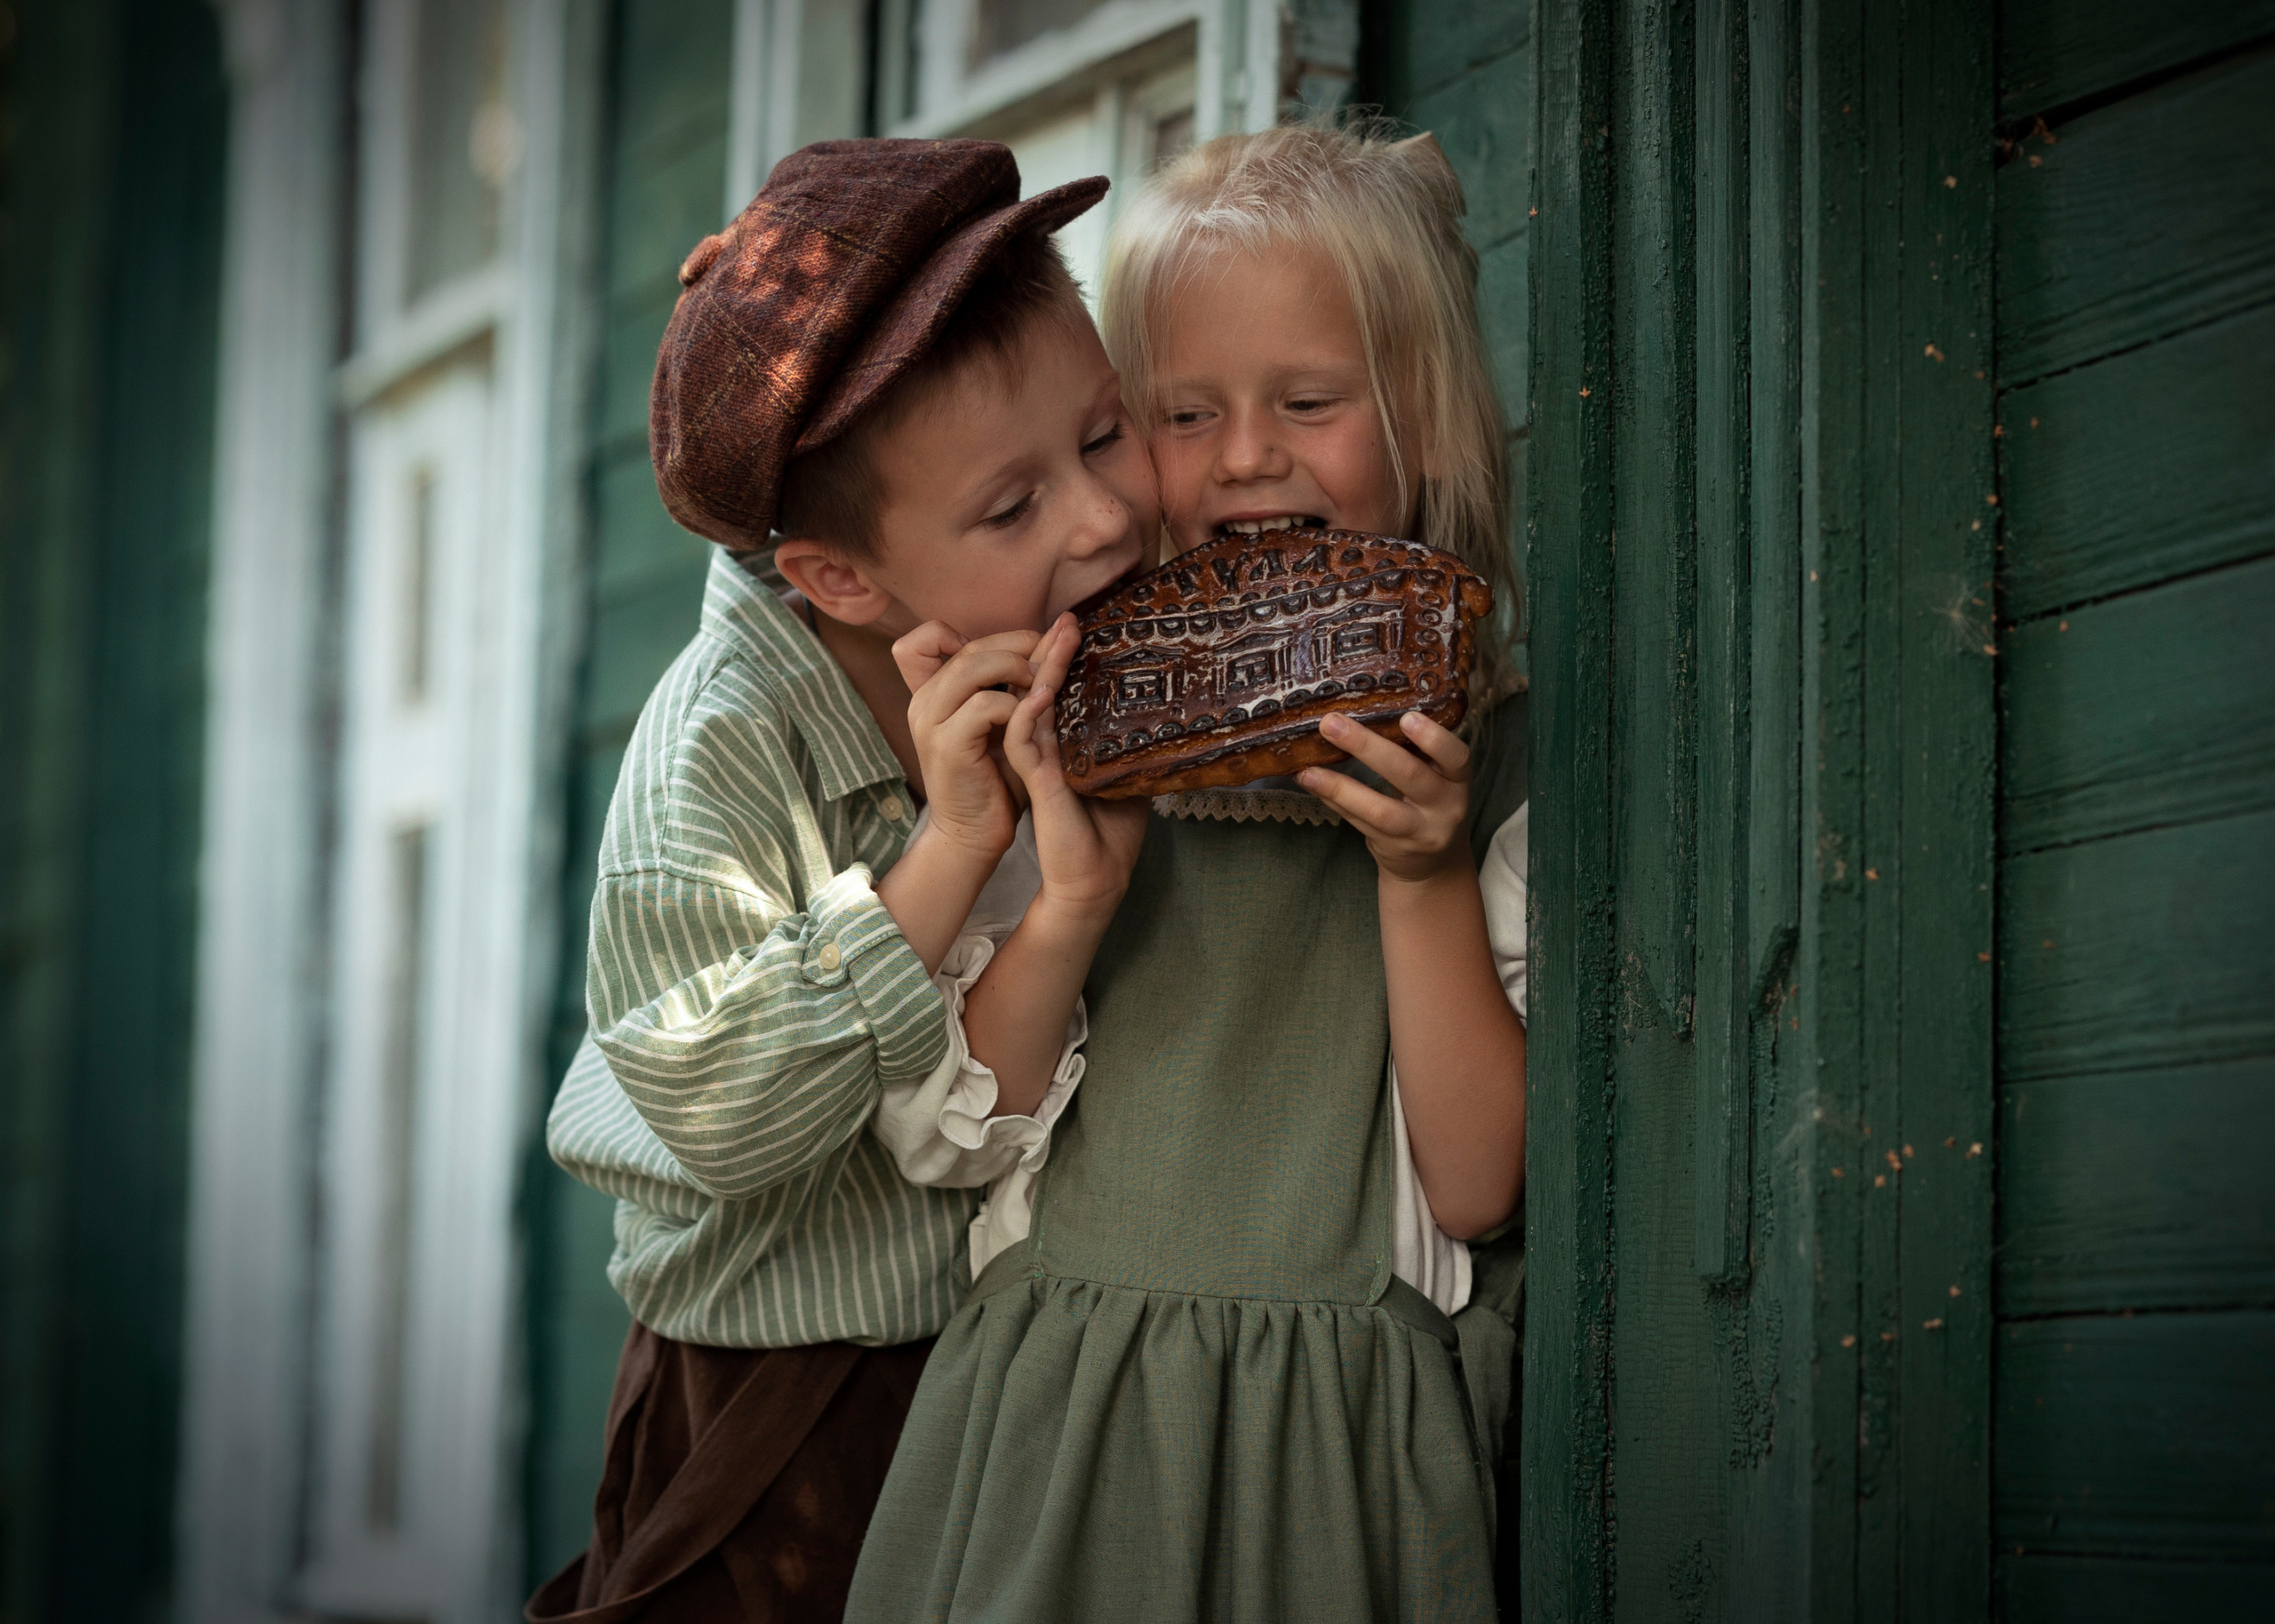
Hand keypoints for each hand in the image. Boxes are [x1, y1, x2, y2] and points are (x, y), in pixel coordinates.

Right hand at [892, 622, 1045, 861]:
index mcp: (930, 694)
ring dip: (1016, 668)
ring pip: (971, 666)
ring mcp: (930, 724)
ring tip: (1041, 685)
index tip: (1003, 651)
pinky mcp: (947, 746)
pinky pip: (985, 705)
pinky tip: (1039, 710)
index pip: (921, 639)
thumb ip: (1021, 679)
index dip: (959, 633)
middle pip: (965, 647)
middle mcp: (923, 703)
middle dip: (1016, 645)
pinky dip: (1018, 705)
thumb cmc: (996, 777)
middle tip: (1048, 658)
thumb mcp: (1008, 718)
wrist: (976, 833)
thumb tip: (1059, 632)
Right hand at [1002, 615, 1148, 916]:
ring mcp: (1037, 764)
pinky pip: (1023, 741)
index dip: (1063, 661)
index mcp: (1063, 747)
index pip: (1057, 693)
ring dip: (1042, 670)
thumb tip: (1168, 723)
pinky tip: (1040, 691)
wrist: (1094, 881)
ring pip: (1029, 705)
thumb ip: (1131, 750)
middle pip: (1040, 689)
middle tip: (1068, 618)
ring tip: (1057, 636)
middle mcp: (1046, 750)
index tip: (1080, 629)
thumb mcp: (1127, 781)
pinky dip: (1028, 714)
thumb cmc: (1109, 834)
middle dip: (1051, 651)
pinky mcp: (1036, 783)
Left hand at [1298, 710, 1472, 885]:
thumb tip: (1365, 708)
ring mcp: (1419, 831)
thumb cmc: (1430, 803)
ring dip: (1339, 786)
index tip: (1406, 717)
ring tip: (1308, 769)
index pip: (1457, 757)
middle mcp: (1445, 807)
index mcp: (1458, 780)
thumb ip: (1415, 751)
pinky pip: (1359, 822)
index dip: (1434, 738)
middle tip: (1332, 724)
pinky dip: (1334, 801)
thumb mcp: (1437, 777)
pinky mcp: (1393, 847)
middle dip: (1367, 747)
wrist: (1434, 862)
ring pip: (1378, 808)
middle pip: (1409, 775)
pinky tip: (1312, 783)